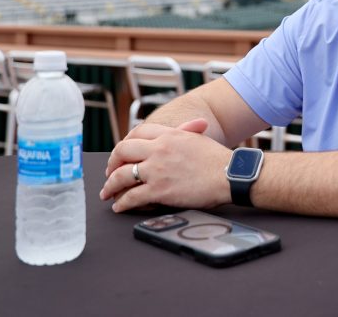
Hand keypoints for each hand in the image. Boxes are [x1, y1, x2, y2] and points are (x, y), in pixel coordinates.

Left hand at [100, 121, 230, 212]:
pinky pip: (131, 197)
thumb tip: (182, 130)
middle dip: (112, 163)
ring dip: (110, 186)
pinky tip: (120, 207)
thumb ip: (184, 133)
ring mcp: (156, 170)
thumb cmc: (218, 160)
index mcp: (169, 134)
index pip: (136, 133)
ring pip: (121, 176)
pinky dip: (122, 203)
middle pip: (122, 151)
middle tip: (109, 173)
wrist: (230, 175)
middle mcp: (158, 149)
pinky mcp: (158, 190)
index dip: (124, 144)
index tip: (121, 153)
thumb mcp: (198, 138)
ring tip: (108, 193)